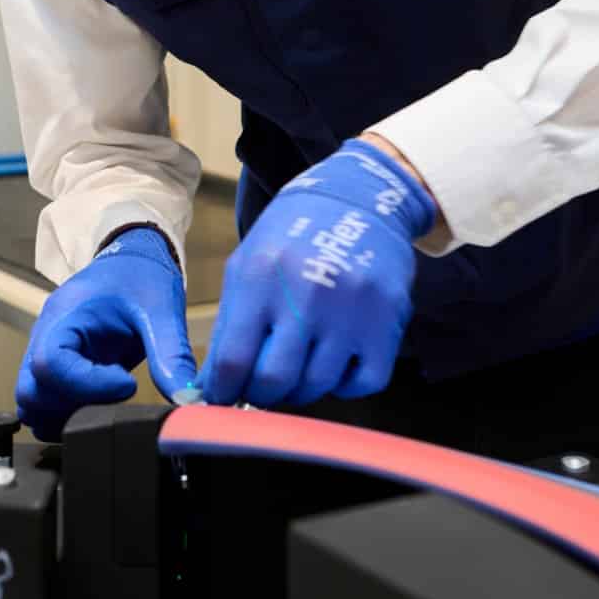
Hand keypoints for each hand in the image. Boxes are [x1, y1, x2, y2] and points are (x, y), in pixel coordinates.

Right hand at [16, 226, 197, 440]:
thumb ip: (172, 355)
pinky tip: (99, 402)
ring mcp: (46, 351)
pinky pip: (44, 400)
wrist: (133, 257)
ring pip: (31, 401)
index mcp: (65, 316)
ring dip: (65, 413)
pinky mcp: (57, 365)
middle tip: (115, 395)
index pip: (50, 364)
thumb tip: (187, 400)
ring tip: (107, 399)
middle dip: (73, 405)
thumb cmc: (142, 275)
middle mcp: (45, 335)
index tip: (127, 383)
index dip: (88, 385)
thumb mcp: (162, 310)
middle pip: (31, 391)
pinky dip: (64, 412)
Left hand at [200, 138, 435, 408]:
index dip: (222, 390)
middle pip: (275, 380)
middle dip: (261, 393)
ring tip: (298, 366)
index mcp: (262, 277)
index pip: (233, 360)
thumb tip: (210, 389)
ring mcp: (352, 309)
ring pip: (318, 386)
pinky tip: (335, 361)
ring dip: (301, 388)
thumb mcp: (246, 265)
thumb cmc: (292, 238)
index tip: (223, 397)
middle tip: (262, 385)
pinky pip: (362, 383)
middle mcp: (308, 293)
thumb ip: (228, 327)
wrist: (359, 201)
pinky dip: (345, 384)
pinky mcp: (388, 322)